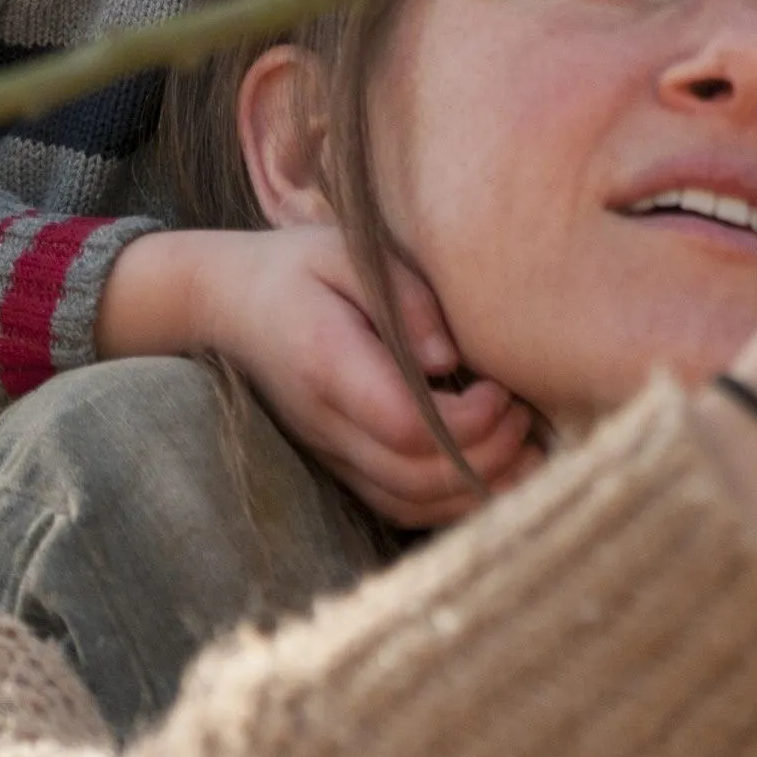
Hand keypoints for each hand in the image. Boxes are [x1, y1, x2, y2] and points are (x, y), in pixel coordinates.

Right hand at [179, 227, 542, 525]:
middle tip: (526, 413)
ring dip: (479, 488)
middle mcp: (328, 424)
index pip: (407, 424)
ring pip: (410, 502)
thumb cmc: (298, 268)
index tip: (501, 386)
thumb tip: (448, 355)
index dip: (469, 420)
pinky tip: (496, 473)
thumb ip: (403, 296)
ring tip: (529, 450)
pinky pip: (398, 505)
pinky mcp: (340, 464)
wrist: (227, 305)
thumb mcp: (348, 252)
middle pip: (416, 476)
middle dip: (489, 454)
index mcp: (330, 365)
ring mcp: (331, 452)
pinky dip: (451, 503)